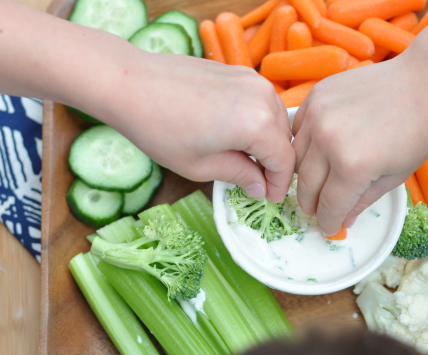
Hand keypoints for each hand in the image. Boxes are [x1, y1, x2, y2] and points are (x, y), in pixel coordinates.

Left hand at [87, 50, 294, 201]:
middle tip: (258, 183)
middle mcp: (263, 97)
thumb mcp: (202, 166)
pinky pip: (261, 102)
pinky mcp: (239, 71)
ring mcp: (251, 79)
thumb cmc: (161, 129)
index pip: (285, 160)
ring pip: (276, 118)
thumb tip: (260, 187)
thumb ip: (240, 175)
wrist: (130, 83)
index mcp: (257, 124)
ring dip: (268, 141)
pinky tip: (236, 134)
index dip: (280, 184)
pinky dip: (258, 121)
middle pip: (284, 138)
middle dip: (275, 163)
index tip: (270, 197)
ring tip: (247, 160)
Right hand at [292, 51, 427, 234]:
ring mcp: (318, 115)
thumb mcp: (395, 176)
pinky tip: (319, 151)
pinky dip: (304, 145)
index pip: (329, 206)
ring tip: (318, 182)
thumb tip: (343, 221)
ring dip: (305, 176)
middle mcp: (327, 140)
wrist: (424, 82)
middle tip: (320, 210)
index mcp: (352, 166)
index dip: (329, 223)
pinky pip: (297, 130)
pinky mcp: (315, 96)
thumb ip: (363, 201)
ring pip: (295, 159)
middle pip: (306, 186)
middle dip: (312, 205)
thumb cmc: (418, 132)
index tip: (330, 229)